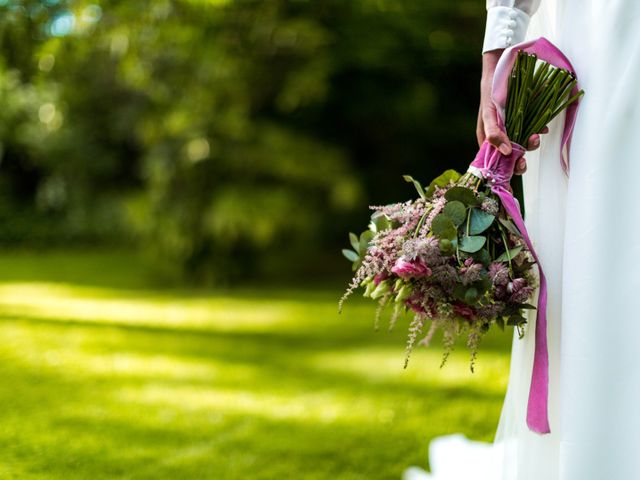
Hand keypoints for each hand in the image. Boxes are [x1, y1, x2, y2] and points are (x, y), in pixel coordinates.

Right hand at [476, 49, 547, 174]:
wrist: (504, 69)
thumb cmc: (491, 93)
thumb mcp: (489, 114)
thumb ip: (494, 134)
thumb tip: (507, 152)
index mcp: (488, 139)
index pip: (493, 161)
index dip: (503, 169)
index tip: (512, 172)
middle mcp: (501, 137)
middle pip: (509, 158)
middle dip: (518, 161)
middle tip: (524, 161)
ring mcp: (514, 129)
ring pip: (523, 146)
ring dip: (531, 144)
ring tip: (536, 136)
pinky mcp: (526, 121)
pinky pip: (533, 131)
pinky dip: (538, 131)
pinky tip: (541, 128)